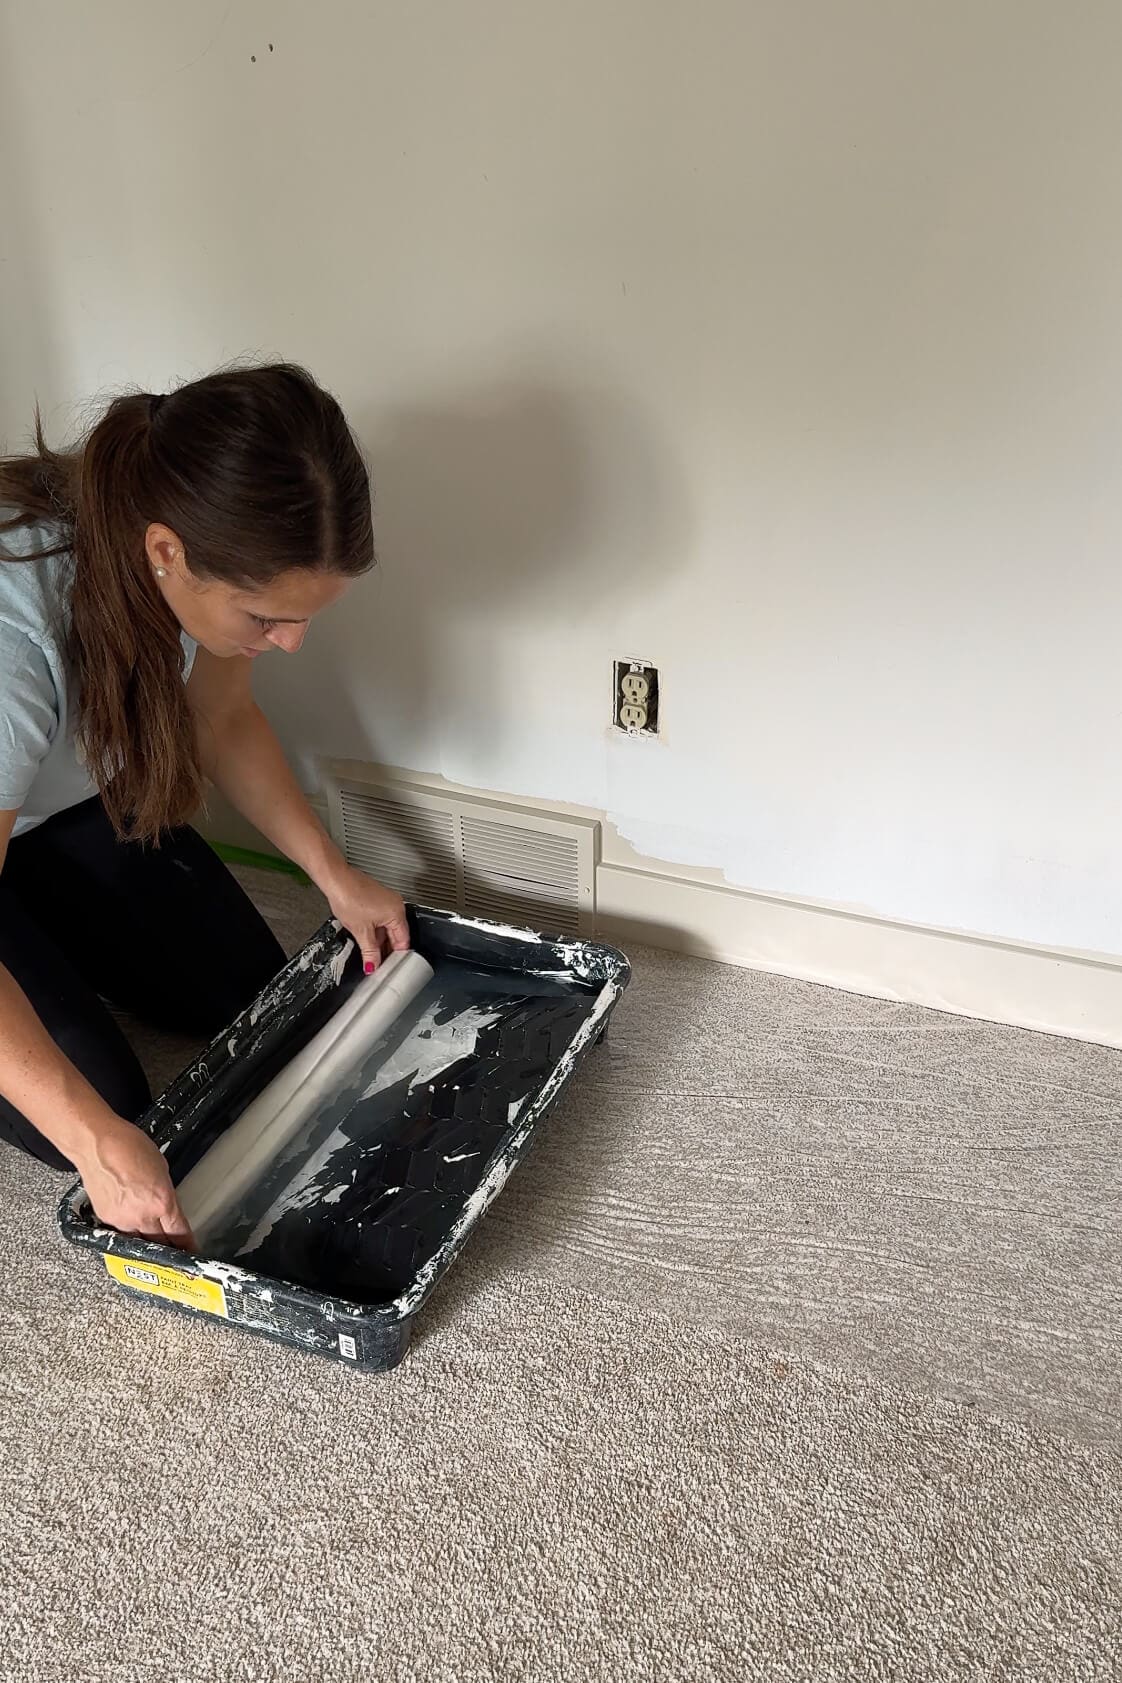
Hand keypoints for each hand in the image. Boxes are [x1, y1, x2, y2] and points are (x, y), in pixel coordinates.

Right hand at [75, 1114, 194, 1249]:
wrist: (96, 1144)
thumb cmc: (129, 1147)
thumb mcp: (161, 1169)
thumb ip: (166, 1194)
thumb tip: (168, 1210)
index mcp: (162, 1201)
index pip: (179, 1233)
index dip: (187, 1246)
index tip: (191, 1252)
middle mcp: (142, 1215)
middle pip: (160, 1244)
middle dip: (169, 1250)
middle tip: (175, 1252)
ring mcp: (122, 1220)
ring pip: (139, 1243)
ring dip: (148, 1245)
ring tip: (154, 1245)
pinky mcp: (105, 1219)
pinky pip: (121, 1234)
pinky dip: (129, 1234)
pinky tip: (132, 1228)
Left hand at [324, 864, 410, 972]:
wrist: (336, 880)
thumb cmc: (349, 897)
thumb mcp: (361, 931)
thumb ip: (370, 951)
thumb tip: (373, 964)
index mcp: (397, 913)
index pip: (403, 941)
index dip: (396, 956)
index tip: (389, 967)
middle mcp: (395, 905)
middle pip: (396, 934)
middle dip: (386, 949)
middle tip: (378, 963)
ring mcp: (386, 901)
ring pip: (387, 927)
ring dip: (379, 940)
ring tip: (370, 953)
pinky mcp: (377, 899)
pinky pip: (381, 919)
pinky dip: (375, 930)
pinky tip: (366, 938)